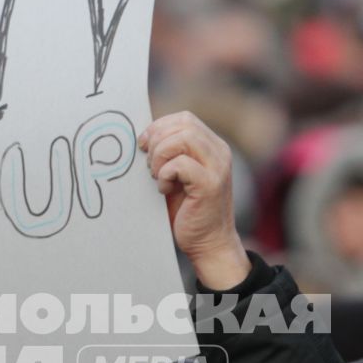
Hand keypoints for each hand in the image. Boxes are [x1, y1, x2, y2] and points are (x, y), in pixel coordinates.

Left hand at [139, 112, 249, 288]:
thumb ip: (168, 155)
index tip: (143, 145)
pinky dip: (165, 174)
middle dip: (157, 140)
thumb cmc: (187, 211)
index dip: (159, 126)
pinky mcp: (210, 184)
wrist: (208, 243)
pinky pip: (181, 164)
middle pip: (184, 123)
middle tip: (148, 164)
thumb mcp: (176, 176)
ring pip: (183, 137)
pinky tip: (164, 190)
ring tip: (156, 176)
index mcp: (212, 147)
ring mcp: (217, 167)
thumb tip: (143, 137)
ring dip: (161, 155)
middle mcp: (219, 153)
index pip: (184, 118)